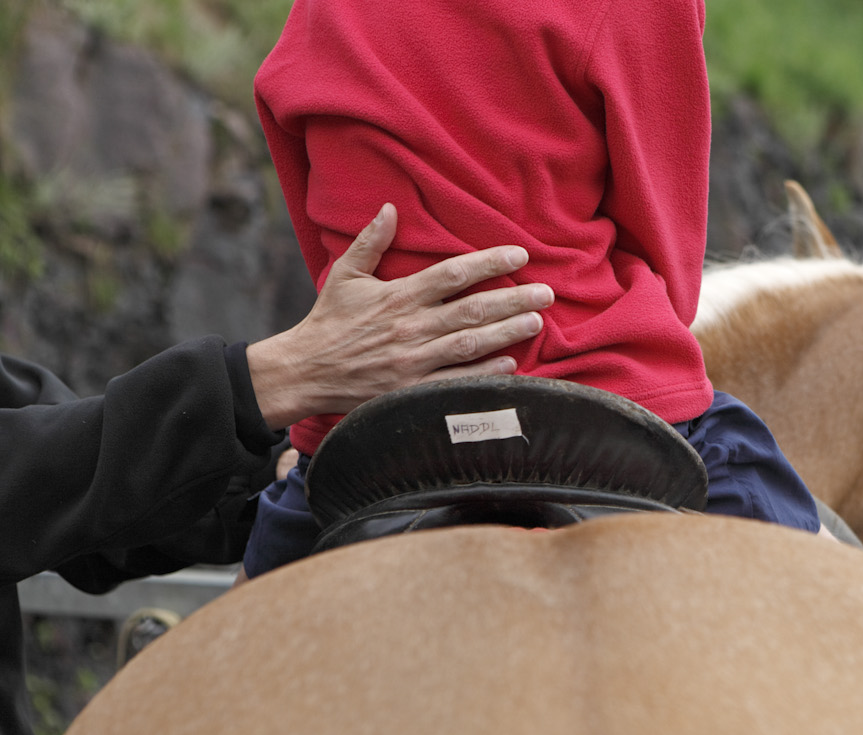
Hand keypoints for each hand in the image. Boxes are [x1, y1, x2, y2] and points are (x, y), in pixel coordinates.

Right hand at [246, 204, 552, 429]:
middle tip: (547, 293)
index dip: (490, 263)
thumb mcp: (345, 276)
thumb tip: (391, 207)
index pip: (454, 273)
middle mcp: (411, 327)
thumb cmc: (328, 322)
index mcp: (398, 296)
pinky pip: (457, 381)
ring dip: (508, 333)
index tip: (519, 255)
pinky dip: (485, 373)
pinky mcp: (412, 389)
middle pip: (473, 309)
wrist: (304, 372)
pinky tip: (511, 364)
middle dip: (514, 300)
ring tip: (537, 321)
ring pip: (471, 344)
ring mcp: (413, 361)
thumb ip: (371, 241)